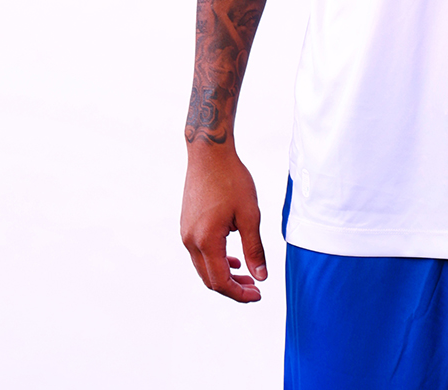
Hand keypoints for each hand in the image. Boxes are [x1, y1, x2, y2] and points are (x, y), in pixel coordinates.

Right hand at [181, 147, 267, 301]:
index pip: (221, 281)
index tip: (258, 294)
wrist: (209, 154)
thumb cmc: (231, 179)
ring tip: (247, 274)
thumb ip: (254, 248)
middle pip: (209, 279)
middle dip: (233, 287)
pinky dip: (216, 261)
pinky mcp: (186, 225)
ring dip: (224, 274)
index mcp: (206, 240)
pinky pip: (199, 253)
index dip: (240, 293)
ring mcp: (185, 233)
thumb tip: (261, 276)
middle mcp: (190, 241)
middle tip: (256, 287)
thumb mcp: (249, 214)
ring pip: (203, 267)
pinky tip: (232, 258)